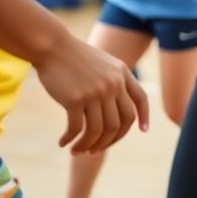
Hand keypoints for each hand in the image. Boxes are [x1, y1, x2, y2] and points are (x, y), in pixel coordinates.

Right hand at [33, 36, 149, 154]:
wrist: (52, 46)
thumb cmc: (74, 56)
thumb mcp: (103, 63)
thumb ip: (114, 80)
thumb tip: (117, 106)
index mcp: (122, 74)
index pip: (141, 99)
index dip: (144, 116)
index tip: (143, 131)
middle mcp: (113, 84)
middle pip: (120, 122)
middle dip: (110, 140)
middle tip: (96, 150)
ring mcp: (95, 92)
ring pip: (99, 130)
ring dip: (89, 145)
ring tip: (77, 150)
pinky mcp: (75, 99)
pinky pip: (77, 128)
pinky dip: (72, 140)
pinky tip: (64, 143)